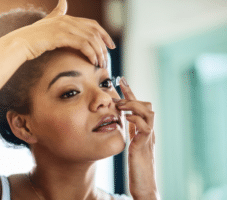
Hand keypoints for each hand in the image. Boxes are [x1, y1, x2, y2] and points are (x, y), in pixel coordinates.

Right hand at [3, 0, 115, 67]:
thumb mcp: (47, 23)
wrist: (20, 43)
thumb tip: (63, 1)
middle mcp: (67, 20)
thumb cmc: (33, 38)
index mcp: (67, 18)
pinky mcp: (61, 36)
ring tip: (101, 63)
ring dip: (99, 52)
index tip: (110, 45)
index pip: (92, 25)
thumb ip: (57, 13)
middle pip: (94, 31)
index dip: (104, 34)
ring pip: (91, 38)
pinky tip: (92, 62)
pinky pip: (83, 44)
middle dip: (104, 45)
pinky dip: (91, 53)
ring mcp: (64, 27)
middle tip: (107, 58)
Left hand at [114, 77, 159, 199]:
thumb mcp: (131, 142)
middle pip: (146, 105)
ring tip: (120, 106)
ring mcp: (148, 137)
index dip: (129, 92)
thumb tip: (121, 118)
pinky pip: (145, 127)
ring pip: (148, 112)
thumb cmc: (136, 164)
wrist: (144, 183)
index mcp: (142, 128)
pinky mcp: (144, 145)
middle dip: (131, 96)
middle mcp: (148, 130)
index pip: (137, 106)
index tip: (120, 79)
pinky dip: (135, 119)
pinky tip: (126, 118)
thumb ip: (129, 130)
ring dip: (133, 106)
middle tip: (118, 92)